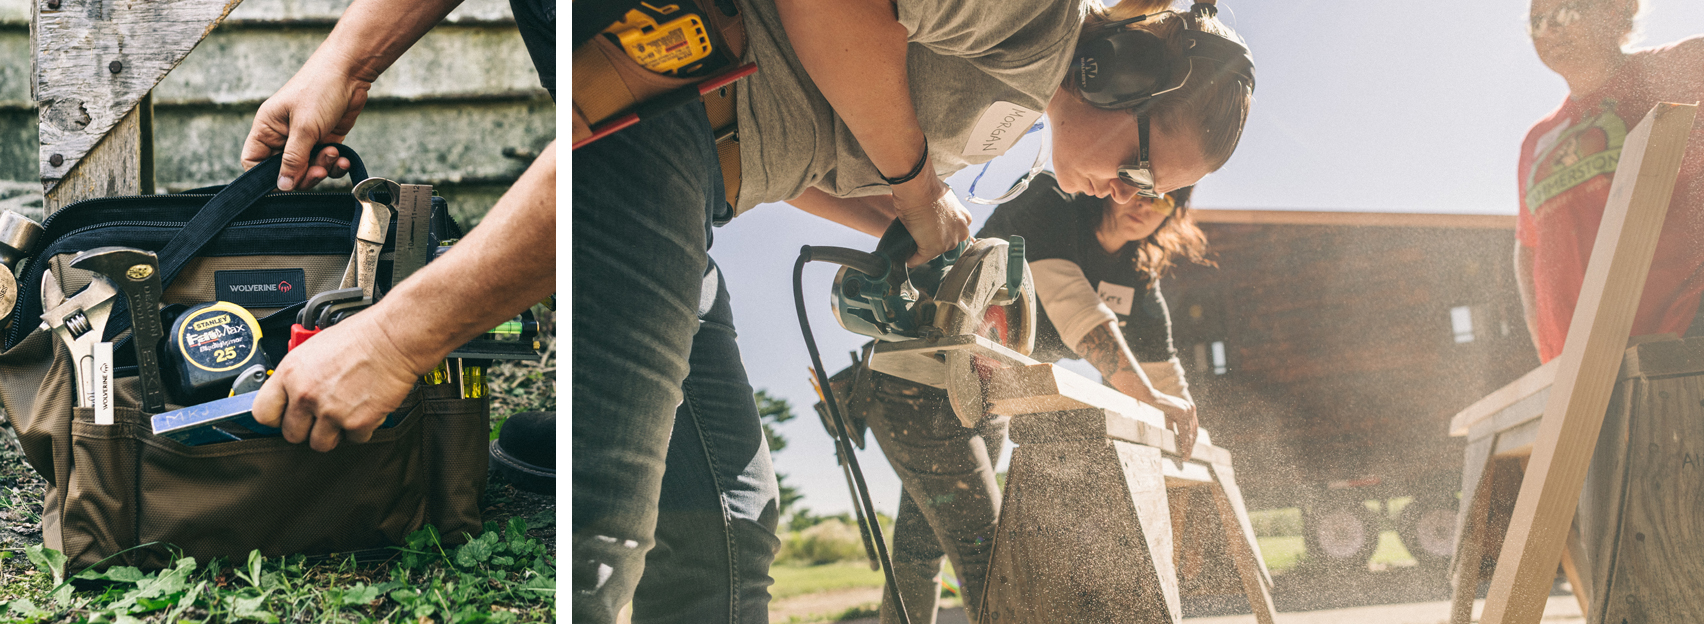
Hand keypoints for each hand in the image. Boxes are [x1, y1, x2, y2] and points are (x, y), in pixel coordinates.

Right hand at [240, 65, 369, 190]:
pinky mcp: (325, 139)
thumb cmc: (320, 90)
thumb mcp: (304, 127)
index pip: (253, 162)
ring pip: (307, 169)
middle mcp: (282, 135)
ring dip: (322, 168)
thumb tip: (282, 186)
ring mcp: (305, 138)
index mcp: (267, 128)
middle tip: (318, 170)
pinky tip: (343, 158)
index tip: (285, 183)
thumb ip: (293, 159)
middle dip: (303, 175)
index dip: (265, 178)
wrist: (350, 72)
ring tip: (333, 153)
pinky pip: (325, 162)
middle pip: (284, 171)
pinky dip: (334, 164)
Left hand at [251, 311, 428, 451]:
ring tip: (344, 414)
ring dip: (332, 433)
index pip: (263, 413)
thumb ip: (297, 376)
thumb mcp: (313, 348)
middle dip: (307, 428)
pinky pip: (353, 440)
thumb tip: (289, 394)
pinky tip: (365, 409)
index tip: (284, 417)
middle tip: (320, 416)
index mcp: (290, 374)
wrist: (394, 339)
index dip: (275, 417)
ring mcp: (331, 411)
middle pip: (292, 434)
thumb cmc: (360, 337)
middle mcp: (306, 395)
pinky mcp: (356, 423)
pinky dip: (361, 430)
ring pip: (320, 444)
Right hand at [890, 172, 970, 266]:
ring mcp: (948, 242)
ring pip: (936, 252)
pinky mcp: (933, 248)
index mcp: (965, 218)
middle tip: (924, 240)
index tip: (937, 234)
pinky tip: (909, 260)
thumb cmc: (927, 187)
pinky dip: (914, 260)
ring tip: (915, 250)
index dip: (946, 233)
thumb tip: (935, 212)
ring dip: (926, 251)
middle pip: (949, 244)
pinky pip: (921, 258)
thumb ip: (945, 209)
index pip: (958, 232)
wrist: (918, 188)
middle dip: (938, 242)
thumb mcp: (944, 197)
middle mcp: (961, 232)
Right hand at [1148, 392, 1198, 460]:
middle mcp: (1192, 409)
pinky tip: (1183, 449)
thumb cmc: (1160, 407)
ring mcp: (1188, 410)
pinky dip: (1184, 441)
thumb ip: (1178, 425)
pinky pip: (1184, 431)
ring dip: (1188, 446)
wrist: (1152, 397)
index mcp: (1191, 409)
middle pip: (1194, 431)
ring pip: (1189, 432)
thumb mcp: (1171, 417)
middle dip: (1191, 445)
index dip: (1192, 440)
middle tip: (1188, 456)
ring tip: (1186, 456)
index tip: (1189, 450)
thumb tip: (1180, 441)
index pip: (1194, 428)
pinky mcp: (1182, 412)